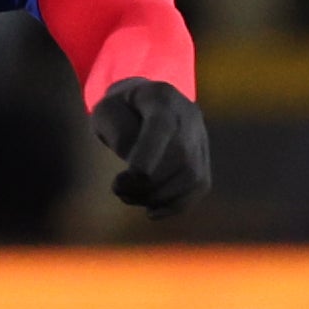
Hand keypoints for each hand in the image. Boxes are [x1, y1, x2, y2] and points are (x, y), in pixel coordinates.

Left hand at [92, 76, 209, 216]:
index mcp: (162, 97)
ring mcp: (200, 137)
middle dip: (149, 183)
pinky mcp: (203, 159)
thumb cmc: (119, 110)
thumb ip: (117, 131)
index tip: (127, 179)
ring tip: (129, 197)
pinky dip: (175, 205)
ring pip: (193, 175)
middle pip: (181, 155)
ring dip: (159, 196)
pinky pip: (199, 187)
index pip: (162, 126)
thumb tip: (138, 166)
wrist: (142, 105)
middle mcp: (189, 115)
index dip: (149, 156)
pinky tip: (151, 211)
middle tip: (118, 190)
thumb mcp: (105, 111)